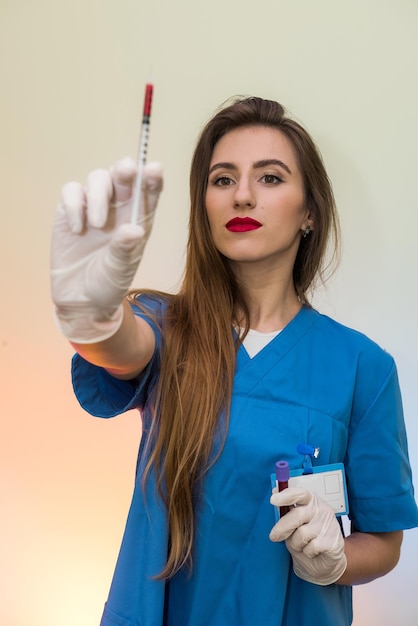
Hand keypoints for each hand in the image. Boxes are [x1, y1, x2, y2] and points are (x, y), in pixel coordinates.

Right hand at [51, 157, 162, 342]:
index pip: (149, 191)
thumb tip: (134, 229)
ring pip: (98, 178)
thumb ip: (125, 248)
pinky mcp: (69, 210)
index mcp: (139, 218)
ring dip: (98, 195)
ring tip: (97, 224)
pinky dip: (74, 205)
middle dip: (126, 169)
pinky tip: (77, 230)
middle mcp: (119, 208)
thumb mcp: (120, 269)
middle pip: (123, 175)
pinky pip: (71, 192)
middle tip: (126, 173)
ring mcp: (93, 206)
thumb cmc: (109, 283)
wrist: (80, 300)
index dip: (153, 177)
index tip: (154, 170)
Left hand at [269, 487, 346, 585]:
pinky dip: (307, 552)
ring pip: (302, 534)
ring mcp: (329, 525)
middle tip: (274, 536)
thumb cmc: (306, 538)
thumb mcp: (294, 523)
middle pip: (297, 515)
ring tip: (301, 545)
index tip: (273, 500)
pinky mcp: (334, 541)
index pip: (300, 494)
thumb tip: (274, 491)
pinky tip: (312, 551)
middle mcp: (322, 510)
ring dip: (296, 544)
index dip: (286, 495)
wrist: (324, 560)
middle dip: (282, 528)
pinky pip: (312, 547)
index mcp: (311, 501)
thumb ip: (286, 509)